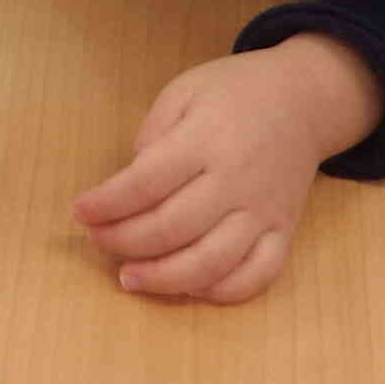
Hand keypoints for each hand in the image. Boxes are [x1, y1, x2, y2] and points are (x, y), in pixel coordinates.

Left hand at [73, 33, 382, 303]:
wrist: (304, 99)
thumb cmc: (234, 92)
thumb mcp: (184, 91)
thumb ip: (153, 134)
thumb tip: (128, 185)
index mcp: (207, 138)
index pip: (146, 182)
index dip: (107, 204)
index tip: (80, 212)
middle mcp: (237, 179)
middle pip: (172, 227)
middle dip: (124, 242)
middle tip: (98, 241)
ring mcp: (264, 211)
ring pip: (211, 262)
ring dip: (163, 279)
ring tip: (129, 278)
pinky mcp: (284, 232)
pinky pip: (257, 276)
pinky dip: (220, 292)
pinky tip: (188, 287)